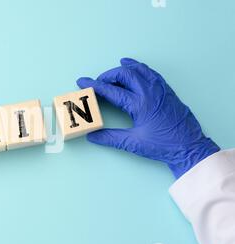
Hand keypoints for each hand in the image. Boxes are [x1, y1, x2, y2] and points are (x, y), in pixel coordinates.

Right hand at [77, 58, 219, 178]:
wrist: (190, 147)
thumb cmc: (163, 146)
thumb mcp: (134, 143)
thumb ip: (111, 138)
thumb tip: (93, 135)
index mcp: (140, 105)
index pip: (112, 91)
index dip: (94, 86)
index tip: (82, 82)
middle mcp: (150, 93)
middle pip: (125, 74)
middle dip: (108, 75)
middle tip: (98, 82)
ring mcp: (160, 90)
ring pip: (139, 69)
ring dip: (124, 69)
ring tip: (113, 71)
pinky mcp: (167, 91)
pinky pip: (151, 73)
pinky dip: (140, 68)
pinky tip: (135, 68)